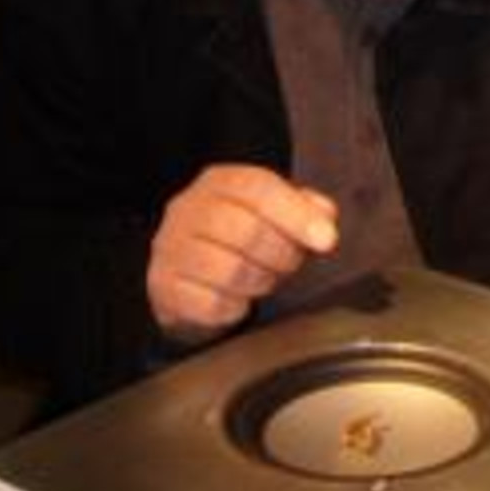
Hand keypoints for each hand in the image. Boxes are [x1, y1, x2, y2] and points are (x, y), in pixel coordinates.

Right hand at [147, 164, 338, 345]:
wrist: (193, 273)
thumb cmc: (242, 238)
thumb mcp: (276, 212)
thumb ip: (305, 208)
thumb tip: (323, 217)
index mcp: (219, 182)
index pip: (257, 188)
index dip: (296, 214)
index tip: (327, 240)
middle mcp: (187, 210)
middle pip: (246, 231)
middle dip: (282, 254)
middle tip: (291, 264)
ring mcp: (169, 249)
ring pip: (228, 271)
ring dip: (260, 281)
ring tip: (265, 279)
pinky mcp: (162, 287)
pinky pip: (210, 304)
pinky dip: (235, 308)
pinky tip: (239, 299)